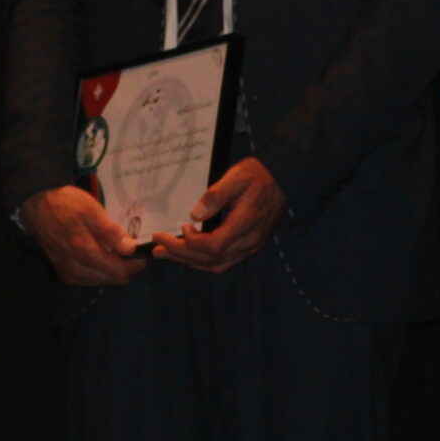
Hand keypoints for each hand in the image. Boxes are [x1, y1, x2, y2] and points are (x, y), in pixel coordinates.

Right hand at [19, 185, 146, 286]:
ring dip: (115, 270)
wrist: (38, 205)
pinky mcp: (64, 273)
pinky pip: (90, 279)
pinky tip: (104, 256)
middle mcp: (75, 269)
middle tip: (133, 251)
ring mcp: (68, 274)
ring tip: (119, 251)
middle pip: (113, 280)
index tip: (143, 253)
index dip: (136, 265)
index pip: (120, 273)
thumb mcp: (92, 211)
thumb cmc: (68, 204)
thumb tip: (131, 249)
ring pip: (102, 281)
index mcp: (84, 252)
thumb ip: (111, 232)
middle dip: (128, 268)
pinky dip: (102, 271)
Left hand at [152, 157, 286, 273]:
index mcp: (245, 223)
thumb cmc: (257, 175)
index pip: (213, 246)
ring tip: (167, 254)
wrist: (282, 178)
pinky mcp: (250, 247)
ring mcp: (251, 247)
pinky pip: (224, 263)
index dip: (191, 242)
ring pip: (216, 265)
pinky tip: (190, 256)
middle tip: (158, 248)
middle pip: (211, 259)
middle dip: (181, 255)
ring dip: (190, 262)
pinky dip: (204, 262)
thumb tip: (195, 215)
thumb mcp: (236, 176)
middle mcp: (249, 241)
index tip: (179, 227)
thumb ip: (215, 195)